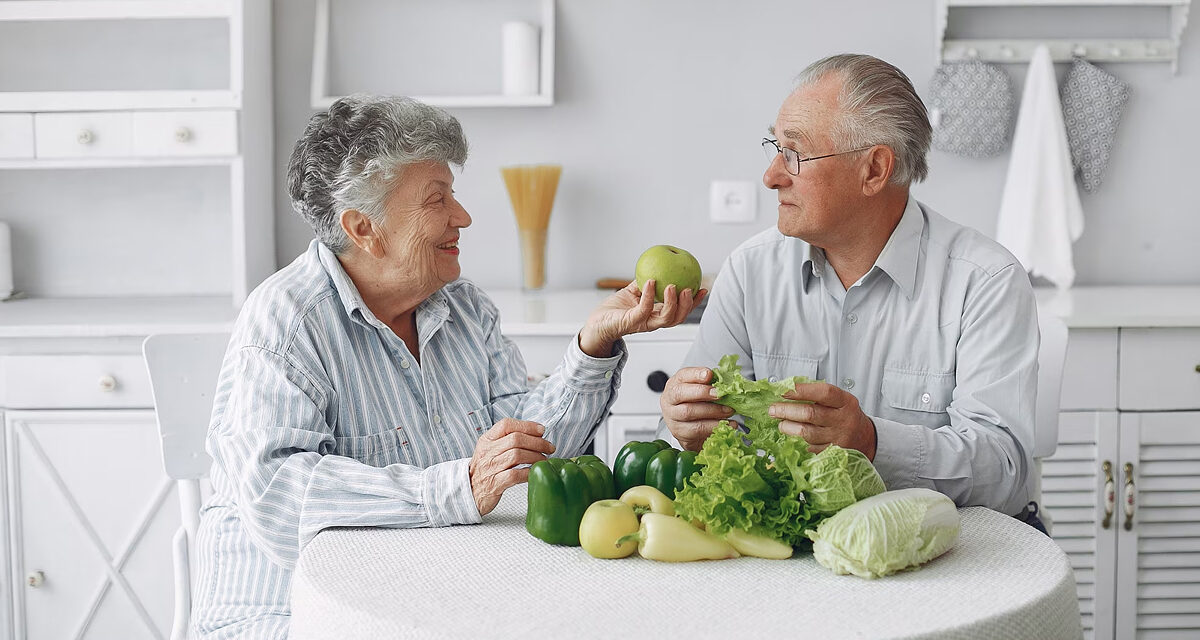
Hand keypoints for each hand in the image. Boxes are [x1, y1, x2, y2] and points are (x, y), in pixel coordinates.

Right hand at [468, 418, 555, 515]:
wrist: (469, 492)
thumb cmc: (485, 470)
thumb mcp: (490, 450)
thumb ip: (507, 440)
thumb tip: (536, 433)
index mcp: (487, 440)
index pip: (506, 425)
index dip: (527, 425)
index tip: (541, 430)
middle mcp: (488, 452)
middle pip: (516, 439)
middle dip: (537, 442)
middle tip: (549, 447)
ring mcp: (490, 468)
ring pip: (517, 455)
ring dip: (535, 456)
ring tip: (544, 460)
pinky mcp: (495, 484)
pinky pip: (515, 475)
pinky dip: (528, 472)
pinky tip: (535, 472)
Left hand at [578, 280, 705, 357]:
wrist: (597, 323)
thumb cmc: (614, 310)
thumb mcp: (632, 292)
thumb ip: (644, 282)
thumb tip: (657, 266)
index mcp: (656, 316)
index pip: (680, 311)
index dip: (693, 302)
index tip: (703, 288)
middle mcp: (653, 322)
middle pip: (678, 318)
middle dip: (688, 306)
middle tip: (690, 289)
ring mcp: (644, 323)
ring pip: (666, 319)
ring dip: (673, 303)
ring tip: (673, 287)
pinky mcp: (632, 322)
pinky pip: (644, 309)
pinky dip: (649, 295)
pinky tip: (650, 282)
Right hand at [659, 366, 735, 450]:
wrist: (688, 427)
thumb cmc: (695, 404)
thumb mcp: (700, 391)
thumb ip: (710, 385)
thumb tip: (727, 384)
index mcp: (675, 384)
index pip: (682, 376)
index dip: (696, 374)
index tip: (709, 375)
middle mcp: (670, 399)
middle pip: (681, 393)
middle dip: (702, 392)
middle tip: (720, 394)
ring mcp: (672, 417)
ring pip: (689, 412)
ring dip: (712, 411)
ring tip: (729, 411)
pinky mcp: (679, 432)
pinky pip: (696, 429)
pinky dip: (714, 426)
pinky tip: (727, 424)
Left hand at [769, 382, 876, 458]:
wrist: (865, 438)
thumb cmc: (845, 415)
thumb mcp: (839, 400)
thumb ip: (817, 394)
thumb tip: (786, 390)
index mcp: (846, 402)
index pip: (824, 393)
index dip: (802, 391)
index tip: (784, 390)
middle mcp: (843, 420)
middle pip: (811, 414)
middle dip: (787, 411)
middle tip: (772, 409)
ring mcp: (838, 438)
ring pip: (807, 433)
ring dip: (789, 427)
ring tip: (780, 424)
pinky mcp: (832, 453)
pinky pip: (810, 447)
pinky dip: (799, 441)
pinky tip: (794, 435)